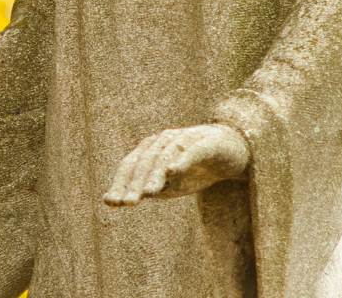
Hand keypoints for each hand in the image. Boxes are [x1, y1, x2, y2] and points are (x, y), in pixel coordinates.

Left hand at [103, 124, 249, 206]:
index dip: (120, 182)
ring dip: (155, 174)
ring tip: (148, 192)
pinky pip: (191, 150)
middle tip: (127, 203)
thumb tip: (117, 201)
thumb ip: (148, 190)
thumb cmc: (195, 169)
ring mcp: (184, 139)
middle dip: (135, 182)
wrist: (231, 152)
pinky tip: (173, 170)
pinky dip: (181, 159)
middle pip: (145, 161)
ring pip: (165, 156)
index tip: (111, 202)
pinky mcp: (205, 143)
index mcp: (152, 149)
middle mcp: (164, 141)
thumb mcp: (170, 185)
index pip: (131, 165)